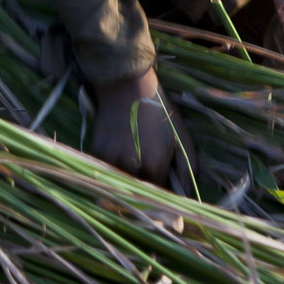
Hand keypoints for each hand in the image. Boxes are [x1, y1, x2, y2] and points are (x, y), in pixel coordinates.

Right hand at [90, 68, 196, 187]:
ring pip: (120, 185)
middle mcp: (131, 169)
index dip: (162, 193)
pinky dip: (113, 168)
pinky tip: (121, 149)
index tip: (164, 186)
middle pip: (139, 193)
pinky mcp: (95, 155)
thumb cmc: (159, 111)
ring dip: (128, 179)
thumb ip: (187, 169)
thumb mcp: (181, 135)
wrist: (128, 87)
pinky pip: (106, 173)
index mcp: (155, 165)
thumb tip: (188, 196)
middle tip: (148, 169)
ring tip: (134, 156)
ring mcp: (110, 162)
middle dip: (145, 188)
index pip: (159, 196)